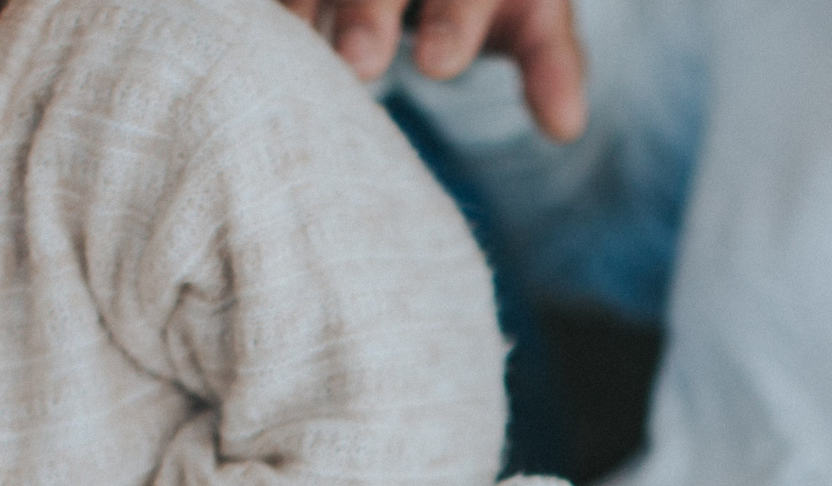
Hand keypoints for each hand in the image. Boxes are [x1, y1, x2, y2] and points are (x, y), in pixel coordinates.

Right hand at [280, 0, 586, 141]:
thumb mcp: (531, 15)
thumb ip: (551, 63)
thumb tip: (568, 126)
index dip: (458, 17)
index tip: (439, 64)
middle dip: (373, 7)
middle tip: (360, 63)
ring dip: (307, 1)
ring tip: (296, 44)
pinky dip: (277, 2)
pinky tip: (263, 30)